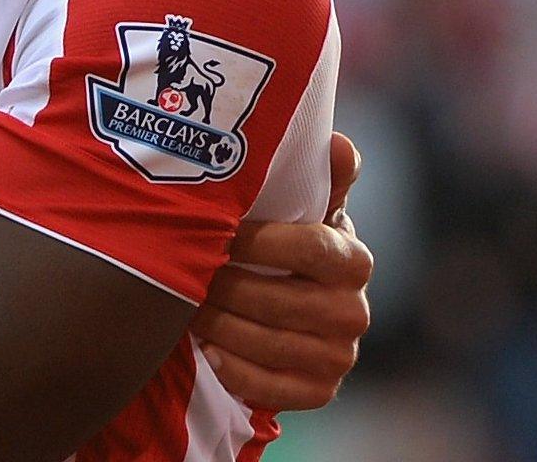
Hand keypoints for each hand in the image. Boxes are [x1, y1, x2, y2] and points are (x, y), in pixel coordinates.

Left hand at [191, 132, 372, 409]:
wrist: (290, 304)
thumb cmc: (283, 242)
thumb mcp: (301, 209)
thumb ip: (319, 178)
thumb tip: (340, 144)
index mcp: (353, 260)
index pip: (306, 247)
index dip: (255, 242)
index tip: (216, 234)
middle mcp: (356, 312)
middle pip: (275, 299)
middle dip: (221, 287)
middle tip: (180, 273)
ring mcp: (340, 356)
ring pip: (265, 343)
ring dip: (216, 325)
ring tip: (182, 307)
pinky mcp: (319, 391)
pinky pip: (269, 388)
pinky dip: (233, 369)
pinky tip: (207, 350)